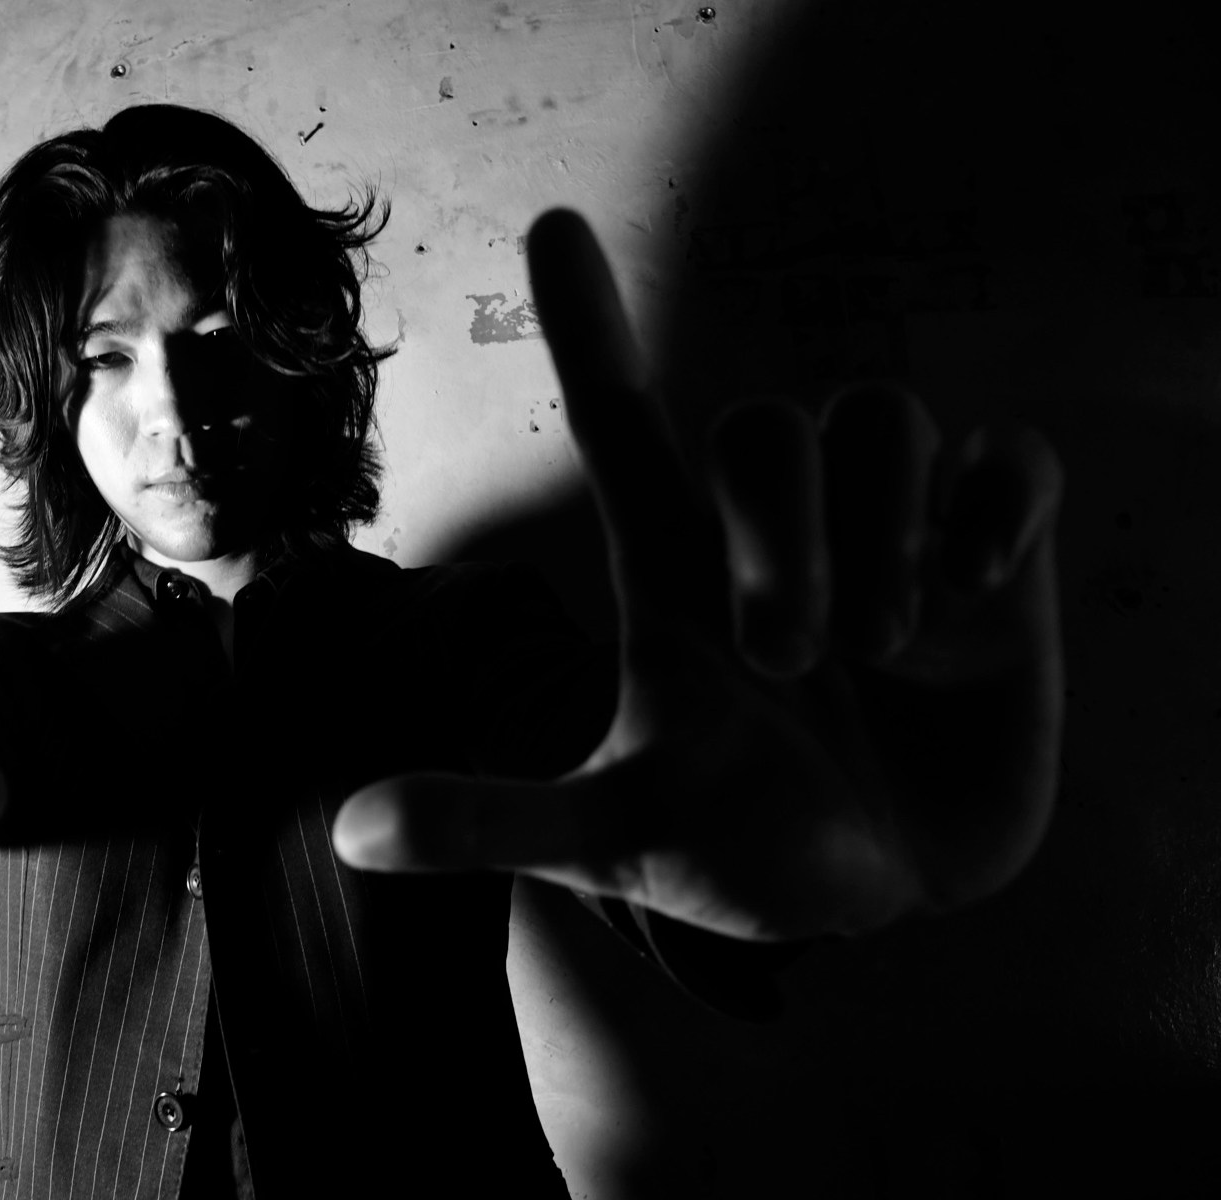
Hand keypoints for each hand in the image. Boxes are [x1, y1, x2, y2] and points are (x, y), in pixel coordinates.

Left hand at [332, 211, 1063, 940]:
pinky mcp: (994, 560)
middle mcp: (776, 528)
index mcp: (672, 566)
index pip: (620, 415)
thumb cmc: (738, 845)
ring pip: (883, 421)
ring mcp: (890, 532)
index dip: (588, 322)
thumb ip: (494, 820)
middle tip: (787, 658)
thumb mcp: (614, 839)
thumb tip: (347, 830)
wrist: (885, 895)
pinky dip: (993, 514)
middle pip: (764, 427)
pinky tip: (970, 597)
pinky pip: (1013, 461)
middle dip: (778, 542)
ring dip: (882, 538)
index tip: (550, 223)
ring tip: (879, 653)